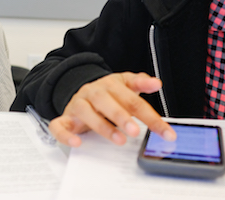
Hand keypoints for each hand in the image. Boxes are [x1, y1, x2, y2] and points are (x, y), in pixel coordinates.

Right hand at [48, 72, 176, 146]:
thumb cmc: (106, 94)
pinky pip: (59, 126)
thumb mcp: (124, 85)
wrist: (79, 92)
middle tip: (136, 131)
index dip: (150, 117)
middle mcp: (93, 92)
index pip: (133, 100)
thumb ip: (140, 84)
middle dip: (122, 117)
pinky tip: (77, 143)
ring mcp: (77, 105)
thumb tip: (156, 83)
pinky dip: (66, 135)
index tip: (165, 132)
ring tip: (119, 139)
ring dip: (102, 126)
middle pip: (106, 101)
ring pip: (86, 112)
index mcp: (110, 85)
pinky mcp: (65, 118)